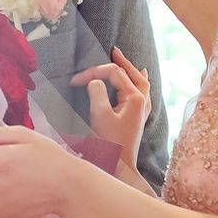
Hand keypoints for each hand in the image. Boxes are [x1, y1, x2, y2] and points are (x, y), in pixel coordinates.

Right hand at [69, 46, 150, 168]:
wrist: (119, 166)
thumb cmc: (109, 142)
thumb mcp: (99, 115)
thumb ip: (96, 92)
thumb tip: (94, 82)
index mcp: (135, 98)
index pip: (114, 73)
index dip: (93, 72)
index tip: (74, 81)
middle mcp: (142, 101)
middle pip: (131, 74)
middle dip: (119, 62)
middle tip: (112, 50)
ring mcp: (141, 110)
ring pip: (139, 82)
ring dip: (130, 69)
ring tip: (123, 59)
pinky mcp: (137, 118)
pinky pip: (143, 93)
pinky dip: (139, 82)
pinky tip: (141, 77)